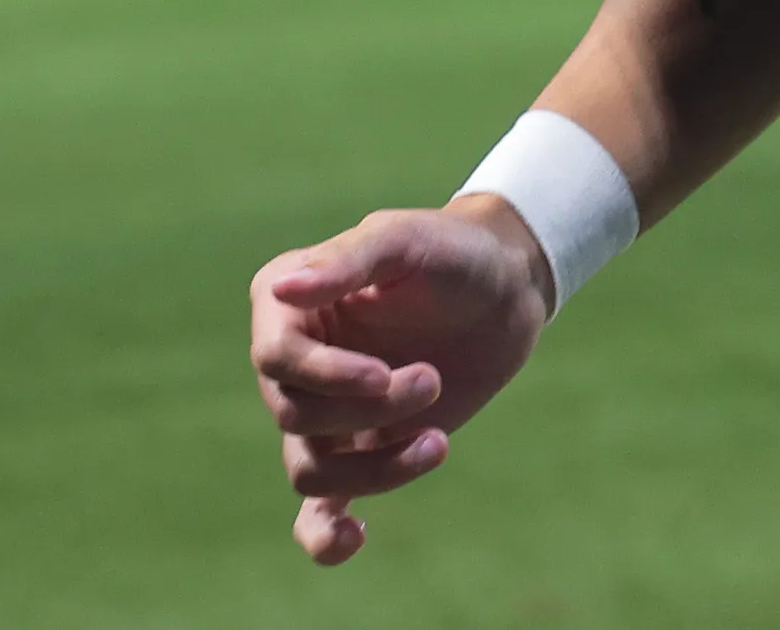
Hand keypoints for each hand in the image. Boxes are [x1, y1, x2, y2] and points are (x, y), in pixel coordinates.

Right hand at [245, 197, 552, 563]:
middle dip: (368, 409)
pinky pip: (317, 512)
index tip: (383, 374)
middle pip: (293, 414)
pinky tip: (357, 538)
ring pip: (309, 470)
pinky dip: (325, 536)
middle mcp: (295, 362)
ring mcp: (324, 412)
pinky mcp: (358, 452)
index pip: (274, 358)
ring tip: (438, 440)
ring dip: (373, 468)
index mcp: (286, 302)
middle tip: (433, 378)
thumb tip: (282, 290)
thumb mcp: (404, 240)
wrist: (505, 292)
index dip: (326, 376)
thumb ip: (346, 262)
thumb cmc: (452, 253)